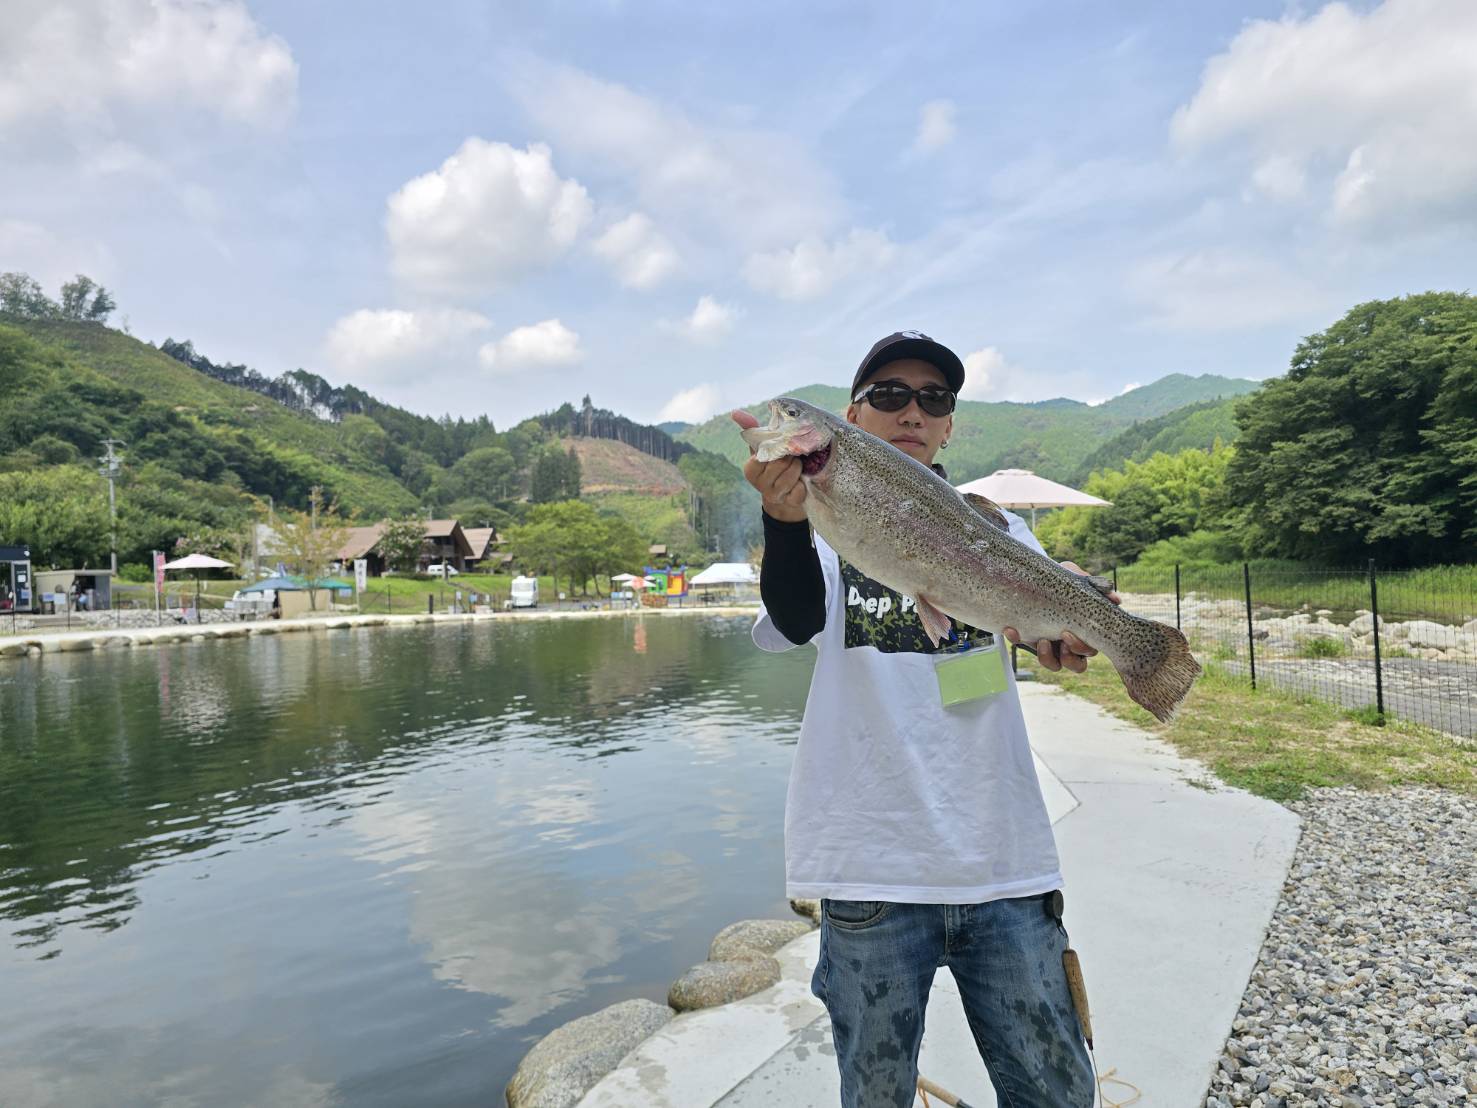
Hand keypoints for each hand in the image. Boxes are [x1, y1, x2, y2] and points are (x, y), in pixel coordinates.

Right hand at [732, 409, 806, 522]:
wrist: (783, 497)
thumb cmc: (772, 465)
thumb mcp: (761, 448)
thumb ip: (752, 429)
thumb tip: (735, 412)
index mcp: (750, 469)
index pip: (766, 453)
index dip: (777, 448)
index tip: (779, 449)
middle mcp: (760, 484)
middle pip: (782, 462)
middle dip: (791, 457)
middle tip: (791, 459)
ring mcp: (774, 495)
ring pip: (793, 474)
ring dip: (799, 469)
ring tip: (795, 469)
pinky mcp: (789, 503)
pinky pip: (800, 490)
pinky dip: (803, 485)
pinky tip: (799, 484)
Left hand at [1002, 561, 1120, 673]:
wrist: (1035, 573)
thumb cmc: (1063, 578)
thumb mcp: (1077, 578)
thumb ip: (1095, 586)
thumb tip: (1116, 599)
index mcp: (1084, 631)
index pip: (1090, 650)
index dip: (1081, 647)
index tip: (1068, 633)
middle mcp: (1069, 642)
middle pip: (1076, 665)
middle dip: (1070, 658)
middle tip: (1060, 639)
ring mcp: (1049, 642)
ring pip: (1054, 665)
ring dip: (1048, 658)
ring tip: (1042, 642)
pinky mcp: (1027, 637)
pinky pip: (1022, 645)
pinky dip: (1016, 639)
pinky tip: (1010, 628)